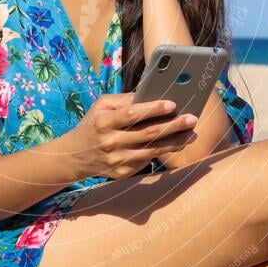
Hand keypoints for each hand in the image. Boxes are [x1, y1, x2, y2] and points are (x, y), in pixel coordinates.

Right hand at [63, 92, 198, 180]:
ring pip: (152, 150)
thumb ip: (124, 100)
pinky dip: (165, 152)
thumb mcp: (101, 106)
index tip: (172, 104)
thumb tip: (150, 94)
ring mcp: (117, 160)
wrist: (75, 156)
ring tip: (192, 133)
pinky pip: (147, 161)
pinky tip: (178, 144)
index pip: (131, 114)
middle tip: (192, 118)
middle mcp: (110, 142)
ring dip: (175, 142)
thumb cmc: (93, 124)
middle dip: (173, 125)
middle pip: (147, 134)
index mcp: (103, 122)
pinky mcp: (122, 172)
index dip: (153, 109)